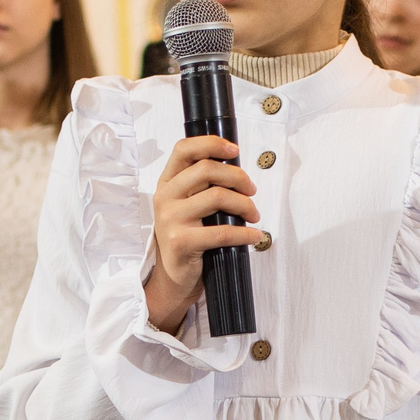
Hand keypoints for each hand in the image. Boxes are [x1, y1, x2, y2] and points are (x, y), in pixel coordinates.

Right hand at [144, 133, 262, 332]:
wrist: (173, 276)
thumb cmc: (188, 236)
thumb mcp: (188, 205)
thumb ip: (202, 185)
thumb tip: (238, 171)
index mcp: (167, 182)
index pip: (184, 149)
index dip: (211, 144)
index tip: (234, 150)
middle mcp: (165, 196)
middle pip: (207, 170)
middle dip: (238, 177)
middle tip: (252, 191)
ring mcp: (171, 219)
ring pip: (217, 196)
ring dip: (244, 205)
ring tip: (253, 215)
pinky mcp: (181, 241)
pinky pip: (222, 231)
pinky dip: (244, 233)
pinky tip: (254, 235)